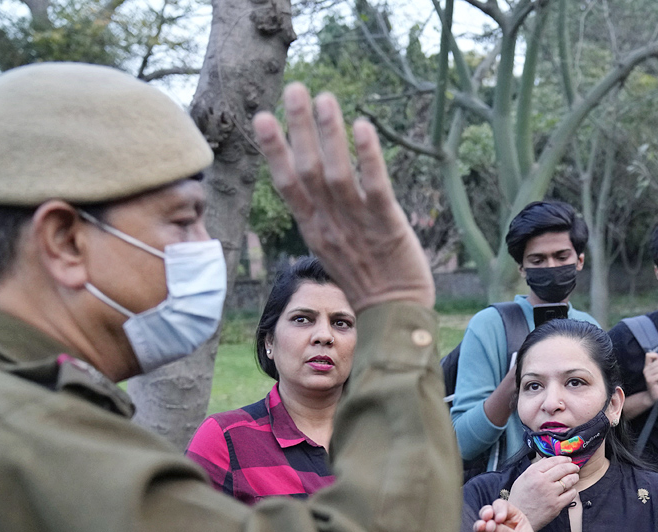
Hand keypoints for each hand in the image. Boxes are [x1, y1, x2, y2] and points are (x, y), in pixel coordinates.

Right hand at [252, 84, 433, 312]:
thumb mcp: (334, 250)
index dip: (275, 150)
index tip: (263, 117)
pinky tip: (363, 127)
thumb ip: (324, 219)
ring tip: (325, 98)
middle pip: (309, 171)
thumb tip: (315, 193)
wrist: (394, 316)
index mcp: (315, 229)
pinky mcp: (389, 228)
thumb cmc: (367, 283)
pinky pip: (376, 188)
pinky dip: (368, 158)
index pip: (288, 184)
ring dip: (330, 134)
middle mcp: (331, 225)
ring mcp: (358, 226)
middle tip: (295, 88)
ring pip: (338, 174)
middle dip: (300, 128)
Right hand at [473, 500, 544, 531]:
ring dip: (480, 526)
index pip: (503, 507)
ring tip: (482, 527)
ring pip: (481, 528)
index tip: (499, 518)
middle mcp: (503, 527)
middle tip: (486, 518)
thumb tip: (488, 525)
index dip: (498, 509)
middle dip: (485, 514)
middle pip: (488, 514)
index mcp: (515, 520)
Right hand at [507, 457, 579, 530]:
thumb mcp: (522, 479)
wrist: (519, 517)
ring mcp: (550, 493)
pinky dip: (573, 491)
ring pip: (569, 480)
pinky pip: (571, 494)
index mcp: (533, 473)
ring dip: (574, 477)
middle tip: (575, 467)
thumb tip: (546, 459)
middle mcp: (542, 481)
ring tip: (575, 477)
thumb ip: (534, 468)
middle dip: (572, 467)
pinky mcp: (556, 505)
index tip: (567, 459)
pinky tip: (571, 490)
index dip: (563, 459)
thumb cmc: (519, 499)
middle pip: (563, 469)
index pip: (553, 461)